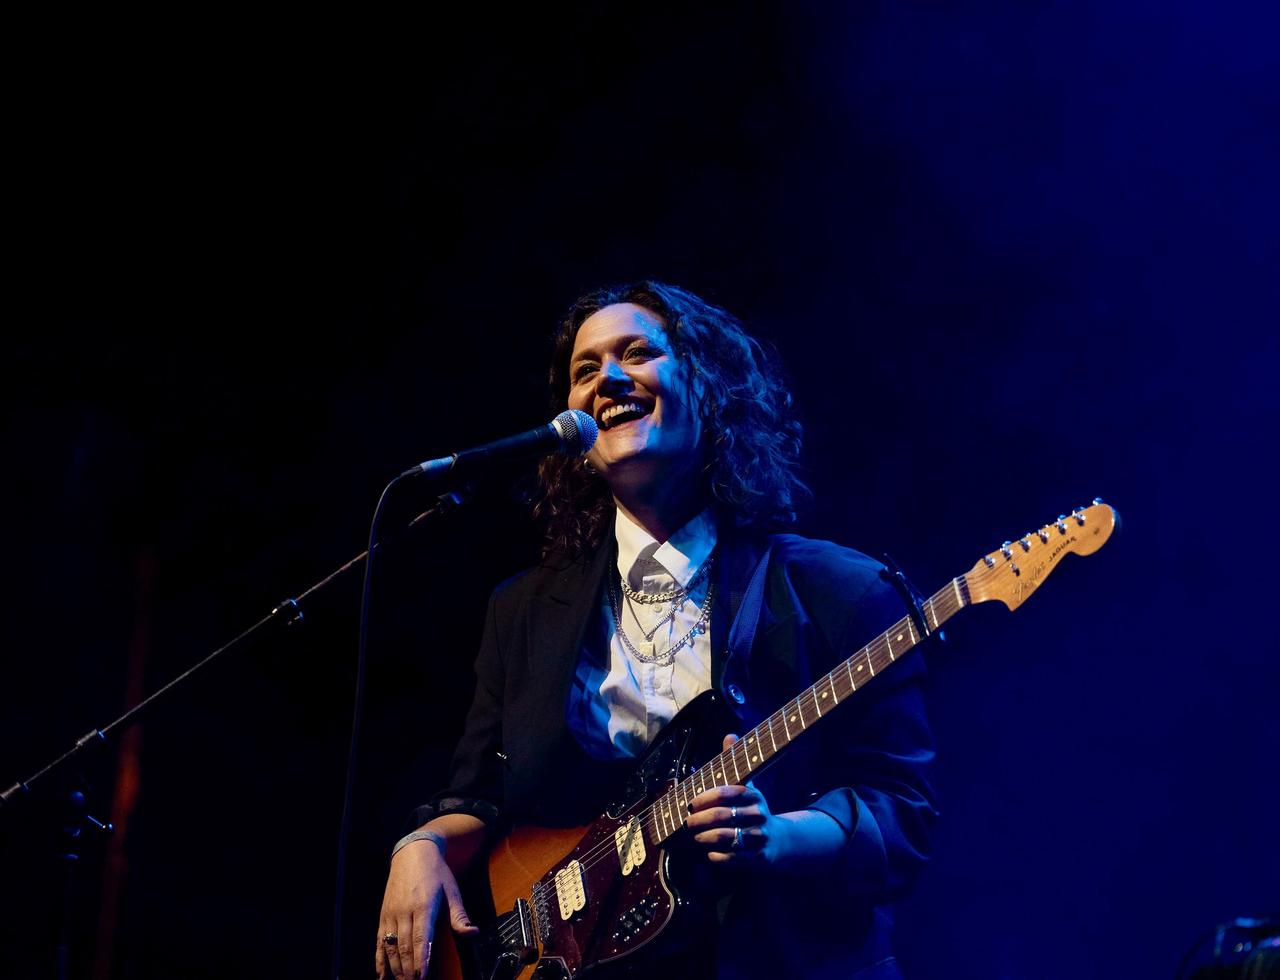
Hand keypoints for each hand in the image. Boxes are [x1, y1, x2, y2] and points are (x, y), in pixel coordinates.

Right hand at [376, 837, 478, 979]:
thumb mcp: (452, 890)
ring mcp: (392, 913)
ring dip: (395, 967)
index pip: (422, 938)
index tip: (423, 975)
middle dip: (409, 969)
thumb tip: (473, 932)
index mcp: (424, 905)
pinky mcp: (383, 915)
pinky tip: (381, 973)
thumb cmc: (436, 871)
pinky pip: (379, 940)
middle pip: (405, 946)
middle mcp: (405, 911)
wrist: (412, 852)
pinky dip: (379, 958)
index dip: (421, 959)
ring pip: (391, 946)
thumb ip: (459, 915)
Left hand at [685, 734, 779, 866]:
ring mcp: (760, 836)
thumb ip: (734, 763)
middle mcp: (758, 814)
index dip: (703, 798)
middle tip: (687, 823)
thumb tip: (730, 735)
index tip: (690, 804)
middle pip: (720, 816)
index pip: (724, 793)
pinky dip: (715, 856)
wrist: (777, 840)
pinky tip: (710, 853)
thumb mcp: (745, 786)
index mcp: (752, 794)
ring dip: (704, 838)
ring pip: (724, 837)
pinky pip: (730, 858)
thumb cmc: (751, 810)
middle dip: (698, 820)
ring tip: (695, 837)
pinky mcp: (759, 857)